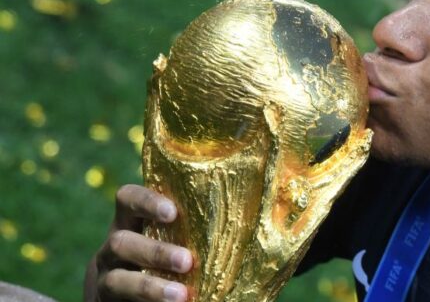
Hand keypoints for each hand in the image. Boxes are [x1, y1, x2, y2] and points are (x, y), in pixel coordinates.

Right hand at [84, 184, 193, 301]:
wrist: (128, 300)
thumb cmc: (166, 260)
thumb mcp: (170, 238)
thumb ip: (196, 227)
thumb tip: (264, 212)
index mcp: (130, 223)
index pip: (127, 198)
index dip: (146, 201)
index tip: (173, 212)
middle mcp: (113, 249)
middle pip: (122, 242)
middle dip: (156, 252)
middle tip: (187, 261)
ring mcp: (106, 280)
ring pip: (118, 281)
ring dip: (151, 287)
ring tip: (181, 296)